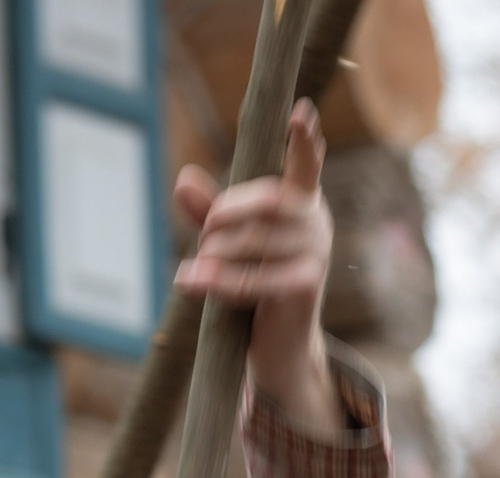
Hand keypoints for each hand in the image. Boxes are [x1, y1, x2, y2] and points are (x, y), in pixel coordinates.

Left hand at [171, 99, 339, 438]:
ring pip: (253, 242)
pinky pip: (252, 278)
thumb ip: (207, 211)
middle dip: (224, 215)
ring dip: (215, 254)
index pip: (306, 165)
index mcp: (302, 201)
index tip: (301, 111)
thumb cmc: (254, 283)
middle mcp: (316, 222)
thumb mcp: (227, 242)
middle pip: (265, 201)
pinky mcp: (304, 287)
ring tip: (198, 268)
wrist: (278, 344)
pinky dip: (216, 281)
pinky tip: (189, 280)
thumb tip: (183, 178)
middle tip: (203, 234)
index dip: (305, 141)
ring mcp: (316, 254)